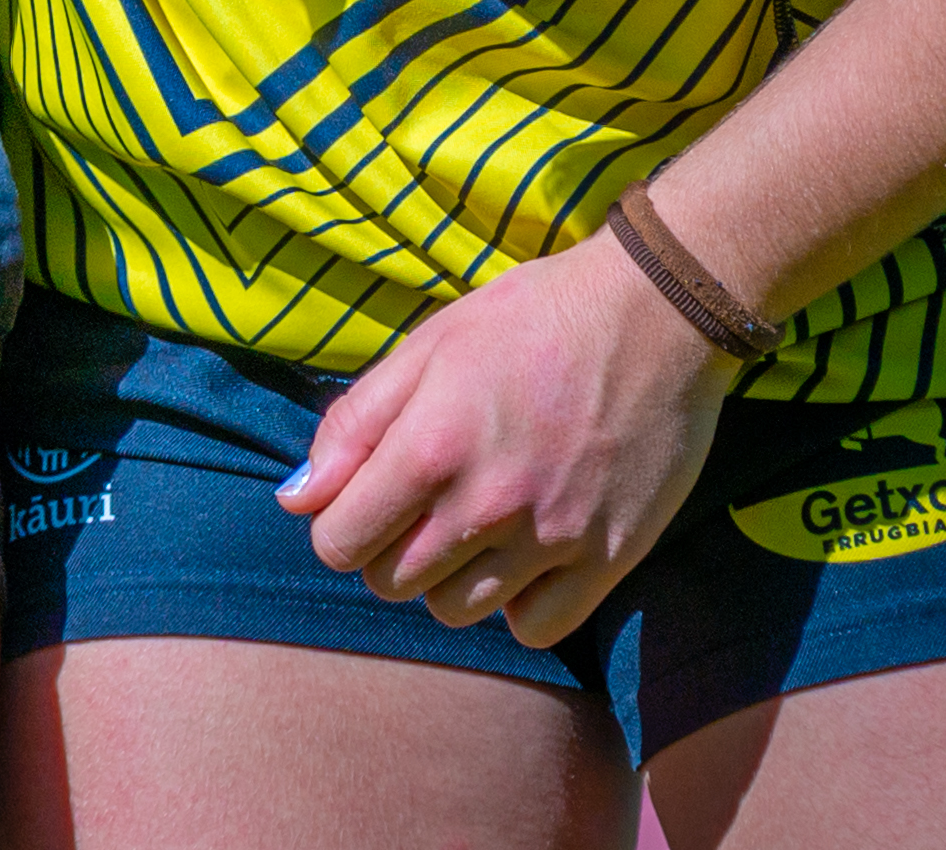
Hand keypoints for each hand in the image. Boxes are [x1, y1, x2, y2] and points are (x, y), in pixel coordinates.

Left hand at [283, 229, 738, 646]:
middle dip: (386, 550)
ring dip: (447, 578)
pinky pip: (535, 628)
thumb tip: (293, 499)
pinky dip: (517, 605)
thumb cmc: (527, 320)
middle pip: (391, 583)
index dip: (337, 526)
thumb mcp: (425, 348)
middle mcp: (486, 506)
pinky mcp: (609, 559)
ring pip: (456, 610)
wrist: (653, 317)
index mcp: (429, 449)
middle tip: (418, 505)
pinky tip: (521, 556)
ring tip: (470, 525)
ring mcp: (551, 539)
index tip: (360, 502)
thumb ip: (352, 426)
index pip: (339, 543)